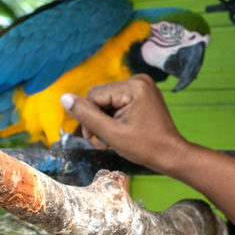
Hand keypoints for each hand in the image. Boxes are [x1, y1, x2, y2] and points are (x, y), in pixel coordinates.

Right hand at [60, 74, 187, 173]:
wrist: (171, 154)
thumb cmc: (146, 147)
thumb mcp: (111, 133)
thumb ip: (86, 115)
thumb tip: (64, 98)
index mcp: (133, 86)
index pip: (93, 96)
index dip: (90, 118)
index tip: (97, 139)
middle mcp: (138, 79)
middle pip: (99, 97)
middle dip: (97, 120)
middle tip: (103, 142)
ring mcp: (142, 85)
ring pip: (106, 101)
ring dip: (104, 120)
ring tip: (111, 139)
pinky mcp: (142, 93)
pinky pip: (117, 101)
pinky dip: (114, 117)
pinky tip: (119, 131)